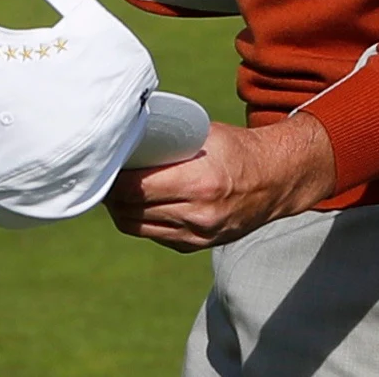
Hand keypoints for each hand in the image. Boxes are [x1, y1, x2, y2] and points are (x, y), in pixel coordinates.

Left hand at [104, 112, 336, 252]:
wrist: (275, 180)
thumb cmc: (236, 149)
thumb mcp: (205, 135)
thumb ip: (168, 140)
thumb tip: (126, 133)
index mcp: (200, 183)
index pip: (135, 189)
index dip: (112, 178)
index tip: (104, 163)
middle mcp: (199, 214)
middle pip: (130, 210)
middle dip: (111, 193)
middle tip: (103, 174)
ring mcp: (198, 235)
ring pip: (136, 226)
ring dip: (120, 209)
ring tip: (114, 189)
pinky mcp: (196, 245)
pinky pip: (154, 234)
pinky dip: (139, 220)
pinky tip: (137, 203)